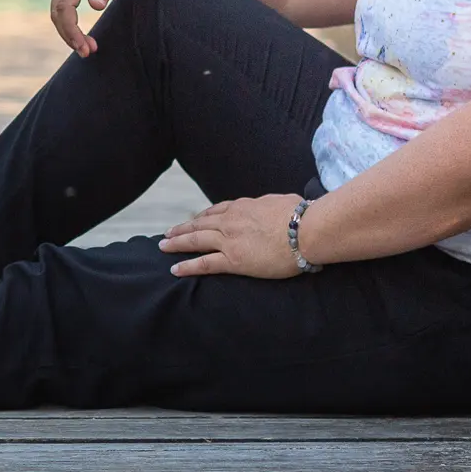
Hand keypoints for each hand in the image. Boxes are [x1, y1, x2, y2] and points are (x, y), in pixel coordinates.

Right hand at [49, 0, 135, 55]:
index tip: (84, 46)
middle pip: (57, 11)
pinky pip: (60, 4)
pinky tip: (80, 34)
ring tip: (87, 48)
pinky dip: (67, 22)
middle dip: (69, 35)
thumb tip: (95, 6)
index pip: (64, 5)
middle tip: (88, 52)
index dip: (71, 29)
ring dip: (68, 31)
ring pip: (56, 10)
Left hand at [159, 194, 305, 278]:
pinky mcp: (234, 260)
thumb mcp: (283, 202)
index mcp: (244, 206)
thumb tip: (278, 206)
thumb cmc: (303, 215)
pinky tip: (175, 269)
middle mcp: (231, 220)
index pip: (217, 211)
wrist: (307, 229)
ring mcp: (230, 239)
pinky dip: (187, 266)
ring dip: (176, 243)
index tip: (193, 220)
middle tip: (167, 233)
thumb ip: (272, 206)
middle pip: (199, 224)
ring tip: (163, 247)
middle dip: (182, 229)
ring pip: (195, 241)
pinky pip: (204, 263)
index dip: (202, 217)